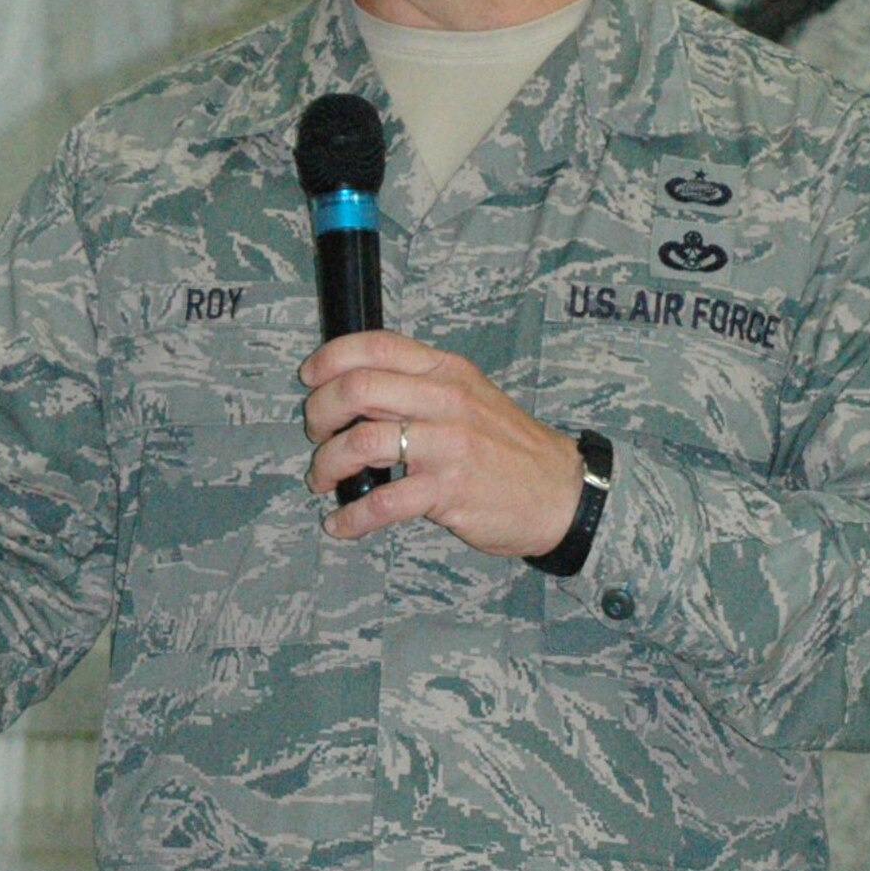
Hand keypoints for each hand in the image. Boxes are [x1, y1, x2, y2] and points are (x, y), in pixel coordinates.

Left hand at [300, 330, 582, 556]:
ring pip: (361, 443)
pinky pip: (383, 503)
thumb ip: (421, 385)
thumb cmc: (508, 445)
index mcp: (446, 371)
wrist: (560, 490)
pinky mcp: (448, 491)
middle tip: (315, 434)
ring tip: (322, 480)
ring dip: (326, 465)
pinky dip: (351, 517)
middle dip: (318, 414)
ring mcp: (447, 445)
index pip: (375, 345)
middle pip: (357, 389)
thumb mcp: (471, 394)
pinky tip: (341, 524)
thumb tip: (357, 387)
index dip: (330, 358)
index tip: (309, 379)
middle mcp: (445, 400)